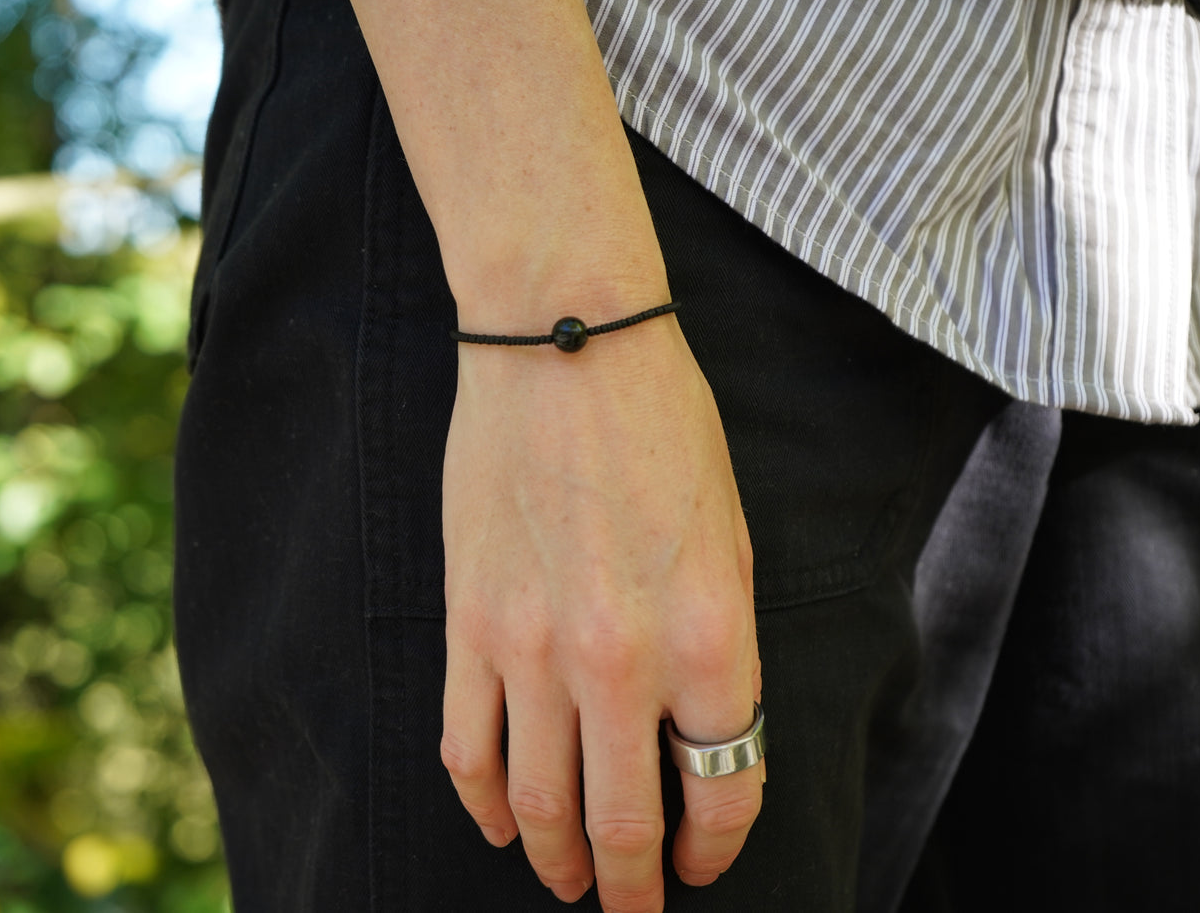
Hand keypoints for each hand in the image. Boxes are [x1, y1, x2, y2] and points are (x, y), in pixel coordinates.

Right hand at [441, 317, 761, 911]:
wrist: (564, 343)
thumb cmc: (664, 428)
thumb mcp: (731, 539)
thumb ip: (720, 649)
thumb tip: (699, 736)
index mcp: (709, 637)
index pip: (724, 789)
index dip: (717, 847)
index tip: (704, 863)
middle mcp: (622, 661)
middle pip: (626, 821)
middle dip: (631, 887)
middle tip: (630, 910)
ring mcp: (534, 647)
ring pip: (538, 803)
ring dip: (558, 861)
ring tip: (567, 881)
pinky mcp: (469, 623)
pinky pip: (468, 748)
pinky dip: (484, 804)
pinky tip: (501, 823)